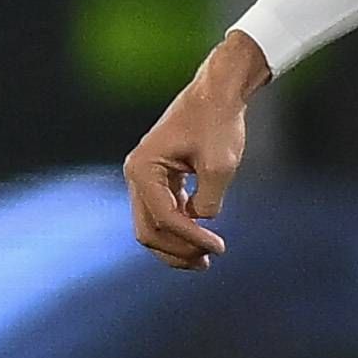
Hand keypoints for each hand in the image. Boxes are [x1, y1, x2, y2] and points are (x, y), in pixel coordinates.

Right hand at [125, 33, 270, 269]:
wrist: (216, 95)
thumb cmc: (218, 123)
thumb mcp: (220, 165)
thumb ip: (209, 199)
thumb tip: (200, 221)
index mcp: (143, 170)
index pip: (165, 218)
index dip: (191, 239)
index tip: (220, 248)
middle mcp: (136, 175)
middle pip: (148, 229)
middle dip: (176, 251)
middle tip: (208, 262)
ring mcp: (144, 178)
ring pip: (151, 225)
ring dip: (175, 246)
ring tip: (204, 262)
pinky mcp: (158, 179)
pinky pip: (162, 213)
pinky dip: (178, 230)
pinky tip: (200, 240)